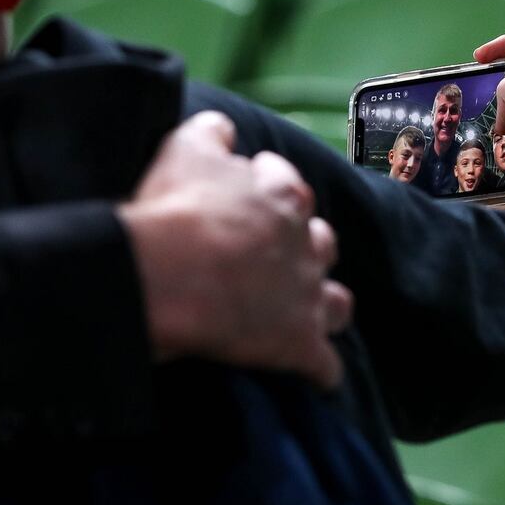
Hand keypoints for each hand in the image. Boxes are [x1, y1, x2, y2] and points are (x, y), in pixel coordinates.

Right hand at [118, 111, 352, 388]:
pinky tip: (312, 375)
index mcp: (282, 195)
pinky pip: (324, 366)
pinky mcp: (300, 345)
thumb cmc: (174, 207)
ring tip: (302, 312)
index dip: (265, 194)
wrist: (168, 273)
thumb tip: (223, 130)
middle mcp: (305, 241)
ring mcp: (308, 294)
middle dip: (303, 247)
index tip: (244, 202)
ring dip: (322, 304)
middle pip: (319, 241)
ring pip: (336, 301)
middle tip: (270, 259)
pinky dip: (319, 370)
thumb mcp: (186, 150)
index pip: (285, 186)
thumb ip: (211, 133)